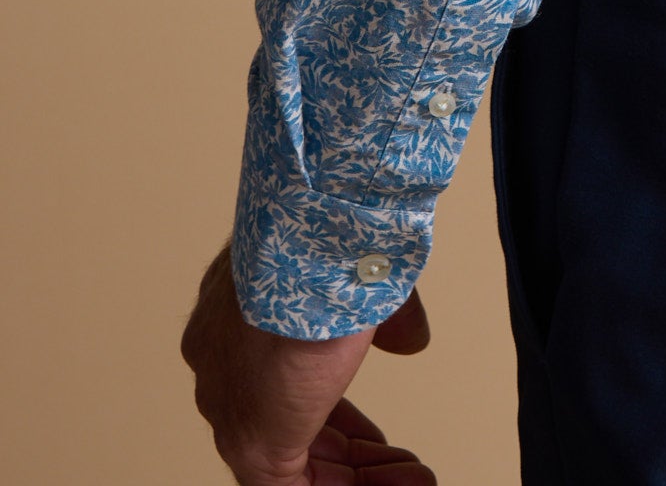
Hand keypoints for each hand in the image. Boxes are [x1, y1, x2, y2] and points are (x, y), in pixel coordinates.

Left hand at [181, 246, 434, 482]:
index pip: (280, 383)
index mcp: (235, 317)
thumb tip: (410, 340)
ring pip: (292, 465)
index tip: (369, 434)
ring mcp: (231, 407)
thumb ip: (382, 319)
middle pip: (287, 428)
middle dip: (347, 452)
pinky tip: (398, 485)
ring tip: (409, 478)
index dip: (333, 415)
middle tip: (394, 462)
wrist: (312, 245)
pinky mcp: (251, 443)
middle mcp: (221, 366)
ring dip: (356, 476)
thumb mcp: (363, 275)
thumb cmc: (330, 239)